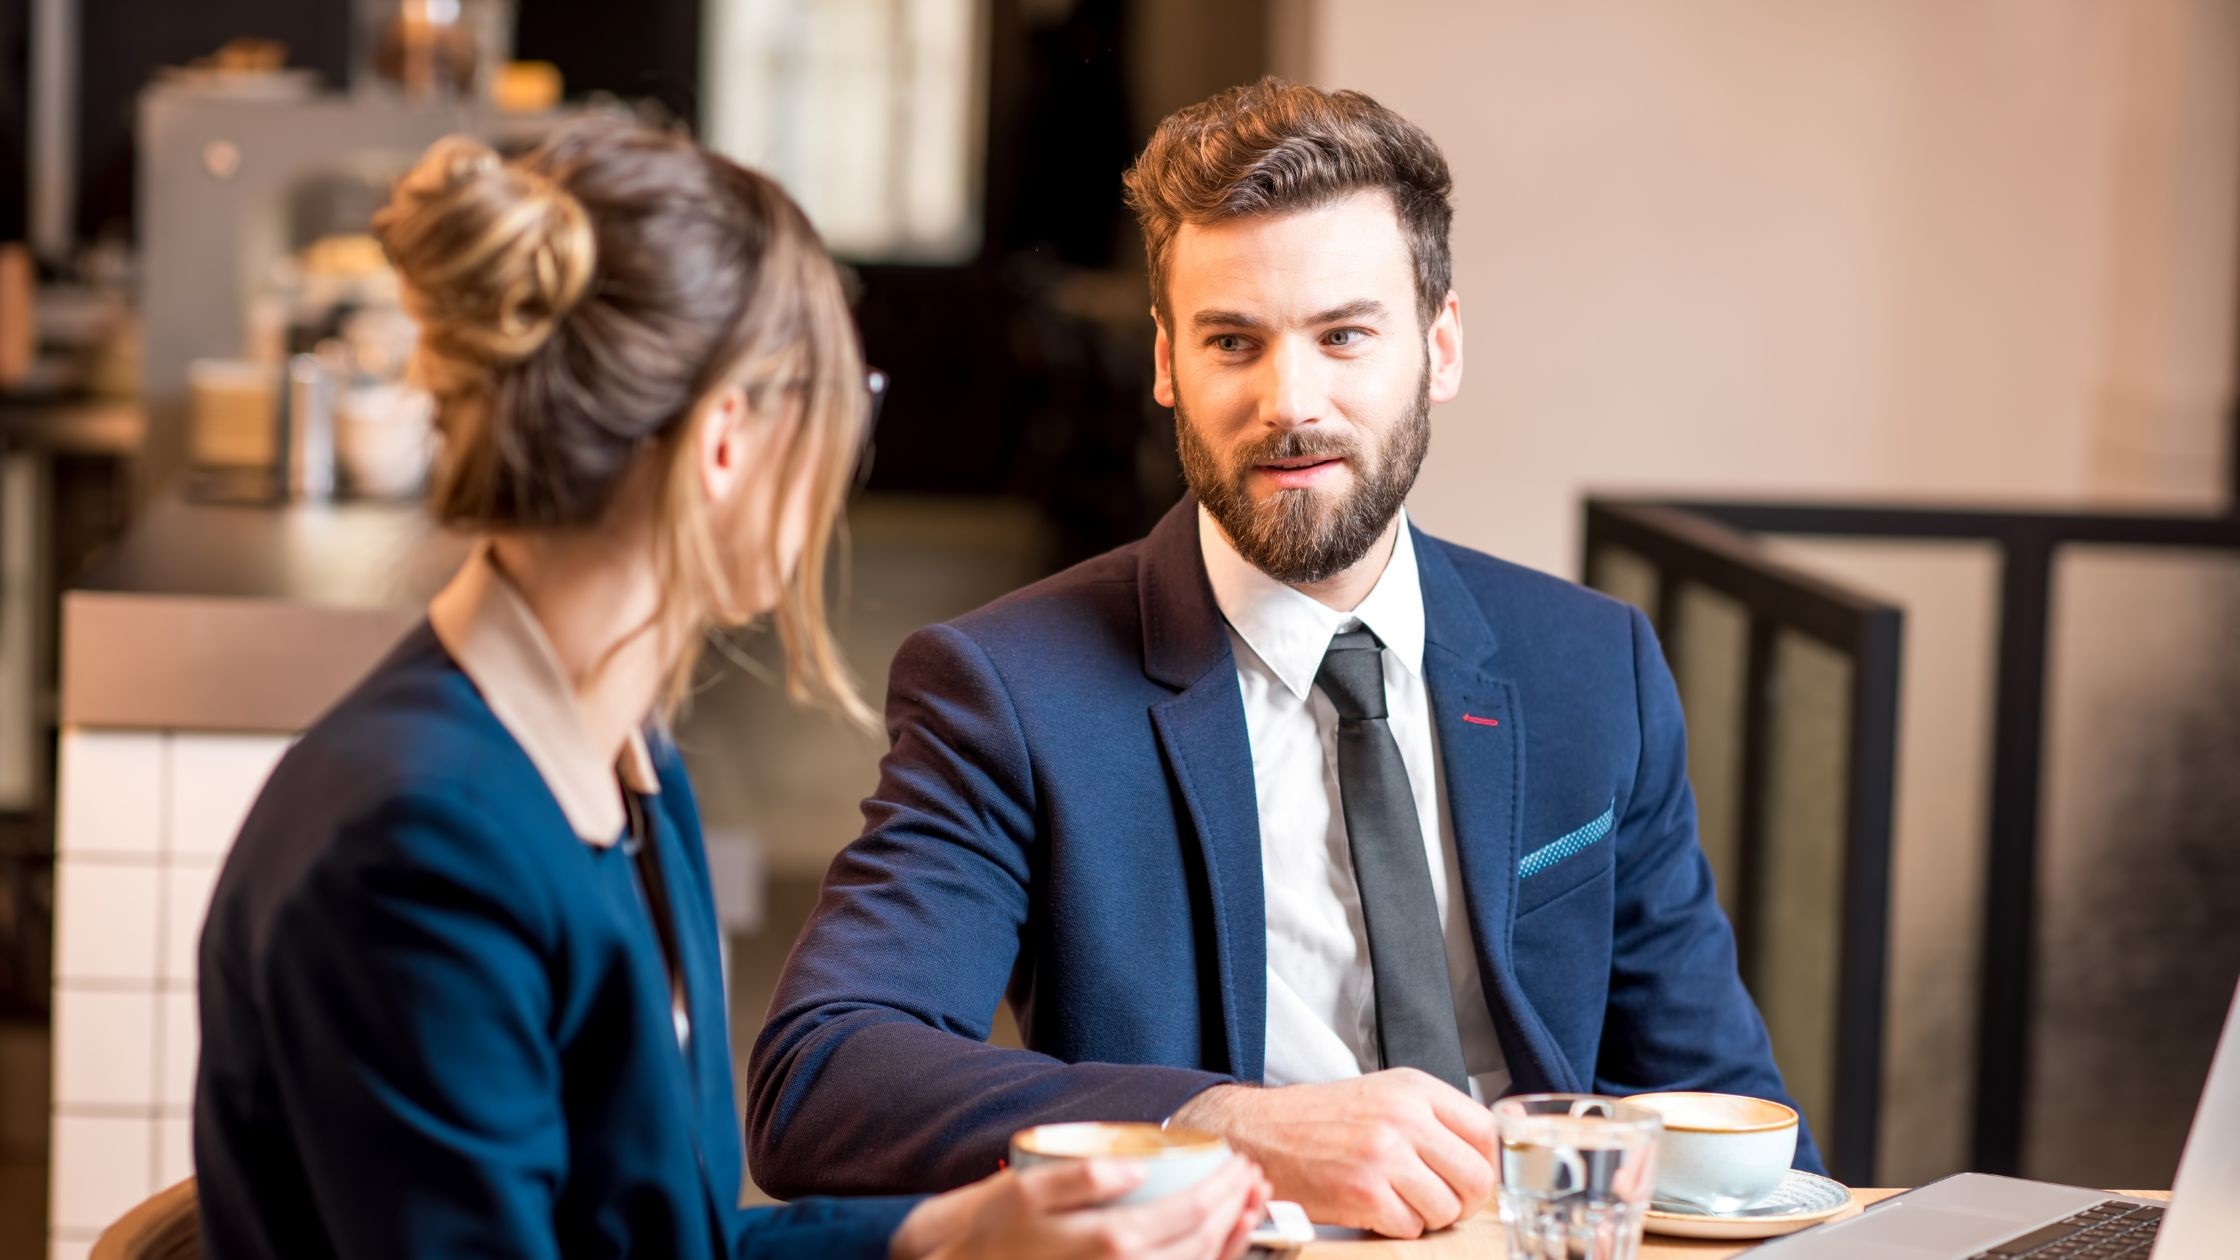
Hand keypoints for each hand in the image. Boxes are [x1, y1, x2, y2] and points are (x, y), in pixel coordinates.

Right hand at [890, 1155, 1271, 1259]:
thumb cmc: (990, 1233)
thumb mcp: (1024, 1190)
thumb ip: (1080, 1179)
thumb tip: (1135, 1168)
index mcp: (1108, 1244)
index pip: (1188, 1215)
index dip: (1222, 1188)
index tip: (1238, 1161)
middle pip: (1203, 1245)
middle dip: (1235, 1207)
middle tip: (1250, 1175)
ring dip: (1233, 1237)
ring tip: (1248, 1203)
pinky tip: (1223, 1240)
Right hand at [1167, 1069, 1496, 1237]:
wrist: (1257, 1132)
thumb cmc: (1316, 1119)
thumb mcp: (1380, 1095)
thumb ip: (1429, 1116)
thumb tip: (1477, 1154)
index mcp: (1412, 1088)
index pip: (1485, 1131)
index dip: (1485, 1164)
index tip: (1471, 1177)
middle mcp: (1403, 1116)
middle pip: (1476, 1176)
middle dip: (1462, 1201)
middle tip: (1439, 1201)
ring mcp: (1385, 1154)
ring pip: (1447, 1209)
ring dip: (1427, 1217)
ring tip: (1398, 1202)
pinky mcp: (1365, 1191)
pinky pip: (1411, 1228)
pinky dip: (1396, 1228)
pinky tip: (1373, 1209)